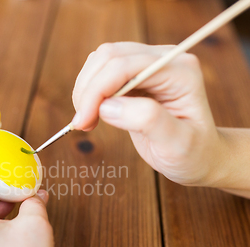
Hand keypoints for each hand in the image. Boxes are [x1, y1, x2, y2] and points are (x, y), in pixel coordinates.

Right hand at [71, 42, 225, 186]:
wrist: (198, 155)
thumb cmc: (192, 152)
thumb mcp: (177, 144)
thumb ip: (147, 120)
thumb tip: (107, 106)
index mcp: (179, 70)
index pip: (125, 66)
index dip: (97, 90)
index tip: (83, 121)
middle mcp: (163, 59)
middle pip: (109, 56)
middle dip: (88, 90)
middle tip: (82, 124)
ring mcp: (147, 64)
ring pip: (101, 60)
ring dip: (85, 90)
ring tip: (87, 121)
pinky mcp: (134, 74)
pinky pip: (101, 70)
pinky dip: (89, 91)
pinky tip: (93, 113)